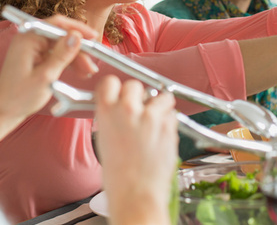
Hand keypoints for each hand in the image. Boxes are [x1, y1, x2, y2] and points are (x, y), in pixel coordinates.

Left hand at [0, 15, 97, 124]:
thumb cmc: (19, 97)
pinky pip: (55, 54)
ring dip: (75, 57)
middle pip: (60, 35)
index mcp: (28, 39)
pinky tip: (79, 71)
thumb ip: (62, 55)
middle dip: (78, 48)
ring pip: (60, 46)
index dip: (78, 29)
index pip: (57, 24)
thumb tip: (77, 36)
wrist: (4, 112)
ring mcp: (31, 48)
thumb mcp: (46, 76)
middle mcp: (29, 39)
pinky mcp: (34, 57)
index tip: (94, 37)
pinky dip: (67, 61)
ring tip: (88, 71)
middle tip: (92, 62)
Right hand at [95, 76, 176, 224]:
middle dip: (138, 96)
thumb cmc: (119, 175)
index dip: (116, 88)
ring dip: (159, 107)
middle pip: (135, 85)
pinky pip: (172, 114)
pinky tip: (161, 136)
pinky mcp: (169, 125)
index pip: (110, 82)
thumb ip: (111, 117)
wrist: (136, 194)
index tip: (119, 92)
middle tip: (139, 111)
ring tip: (154, 125)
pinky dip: (169, 121)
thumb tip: (119, 107)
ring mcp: (150, 116)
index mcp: (106, 112)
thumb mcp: (104, 139)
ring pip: (159, 96)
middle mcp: (128, 109)